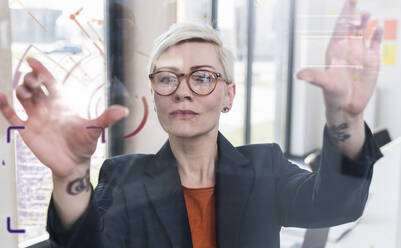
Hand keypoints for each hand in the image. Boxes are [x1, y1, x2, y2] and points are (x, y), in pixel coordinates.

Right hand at [0, 58, 128, 177]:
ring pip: (24, 98)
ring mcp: (36, 118)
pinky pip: (12, 116)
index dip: (42, 71)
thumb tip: (124, 111)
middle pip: (36, 87)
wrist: (73, 163)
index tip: (33, 60)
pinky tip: (1, 97)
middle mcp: (48, 108)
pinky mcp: (27, 130)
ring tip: (25, 90)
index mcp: (62, 104)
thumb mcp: (95, 130)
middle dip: (32, 80)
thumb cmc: (84, 144)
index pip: (50, 83)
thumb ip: (106, 119)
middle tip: (32, 80)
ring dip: (21, 90)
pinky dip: (5, 106)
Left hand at [296, 0, 382, 116]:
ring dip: (364, 22)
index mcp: (335, 50)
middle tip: (354, 0)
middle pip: (350, 26)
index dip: (343, 15)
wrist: (347, 107)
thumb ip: (314, 77)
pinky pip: (375, 43)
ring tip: (366, 13)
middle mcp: (347, 49)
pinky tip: (379, 27)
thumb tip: (299, 74)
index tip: (349, 2)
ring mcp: (359, 53)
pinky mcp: (371, 61)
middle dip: (352, 13)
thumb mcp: (324, 84)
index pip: (339, 28)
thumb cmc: (333, 95)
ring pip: (362, 32)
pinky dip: (377, 35)